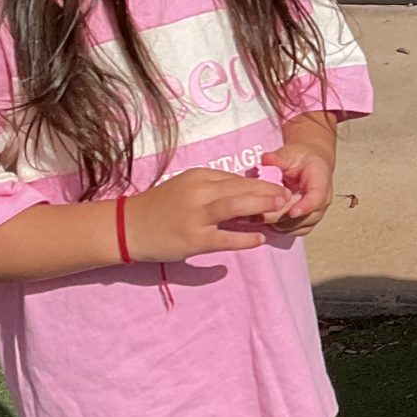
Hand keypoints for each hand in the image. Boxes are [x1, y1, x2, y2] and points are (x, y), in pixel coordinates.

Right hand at [123, 166, 290, 261]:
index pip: (238, 178)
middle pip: (241, 188)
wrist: (129, 226)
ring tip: (280, 210)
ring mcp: (196, 215)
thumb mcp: (187, 187)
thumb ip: (214, 189)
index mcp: (199, 177)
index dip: (262, 183)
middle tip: (287, 197)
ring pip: (236, 206)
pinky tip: (259, 239)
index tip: (279, 188)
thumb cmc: (161, 207)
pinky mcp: (193, 239)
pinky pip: (225, 238)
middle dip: (268, 191)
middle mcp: (198, 192)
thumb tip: (246, 195)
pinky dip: (244, 239)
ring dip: (261, 206)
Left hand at [261, 146, 334, 235]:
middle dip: (281, 217)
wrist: (311, 165)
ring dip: (279, 224)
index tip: (291, 212)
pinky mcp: (309, 221)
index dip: (305, 207)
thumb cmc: (302, 159)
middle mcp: (323, 200)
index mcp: (321, 181)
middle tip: (259, 215)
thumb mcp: (290, 153)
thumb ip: (279, 157)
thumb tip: (267, 159)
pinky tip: (266, 223)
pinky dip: (281, 229)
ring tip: (259, 218)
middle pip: (305, 216)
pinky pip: (296, 231)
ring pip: (298, 226)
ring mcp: (317, 213)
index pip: (317, 197)